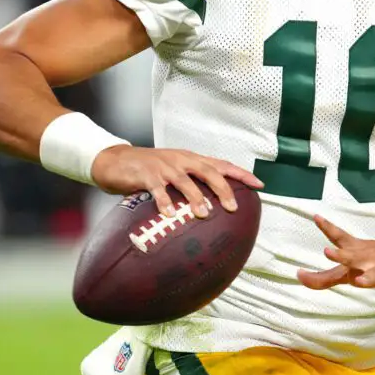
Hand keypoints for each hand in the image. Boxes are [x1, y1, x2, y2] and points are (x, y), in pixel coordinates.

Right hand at [91, 145, 263, 218]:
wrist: (115, 160)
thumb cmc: (149, 171)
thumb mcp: (174, 172)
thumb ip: (192, 184)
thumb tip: (213, 207)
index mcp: (192, 159)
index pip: (222, 165)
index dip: (241, 175)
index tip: (259, 185)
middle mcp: (182, 160)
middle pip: (209, 172)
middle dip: (223, 189)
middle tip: (232, 208)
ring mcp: (164, 166)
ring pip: (185, 181)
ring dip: (195, 198)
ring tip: (203, 214)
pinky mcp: (146, 174)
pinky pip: (158, 189)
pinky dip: (165, 201)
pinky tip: (170, 215)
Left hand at [297, 215, 374, 315]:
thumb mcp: (351, 268)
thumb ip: (325, 276)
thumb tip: (299, 276)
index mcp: (358, 251)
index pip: (341, 237)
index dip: (328, 228)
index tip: (316, 217)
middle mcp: (369, 258)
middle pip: (354, 256)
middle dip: (342, 255)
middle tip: (328, 251)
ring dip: (368, 278)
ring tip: (358, 281)